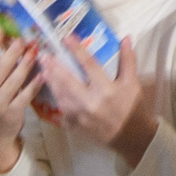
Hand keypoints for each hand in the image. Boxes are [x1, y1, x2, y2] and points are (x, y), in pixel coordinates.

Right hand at [0, 37, 43, 175]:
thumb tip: (8, 40)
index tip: (0, 30)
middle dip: (12, 52)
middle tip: (24, 39)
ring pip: (13, 81)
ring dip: (25, 64)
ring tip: (35, 51)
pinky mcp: (12, 113)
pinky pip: (25, 95)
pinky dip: (35, 84)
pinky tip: (43, 74)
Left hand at [36, 38, 158, 171]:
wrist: (131, 137)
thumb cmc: (132, 108)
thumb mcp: (133, 83)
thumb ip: (128, 60)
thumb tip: (126, 38)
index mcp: (107, 90)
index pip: (89, 65)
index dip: (77, 50)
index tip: (67, 38)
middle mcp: (91, 103)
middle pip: (68, 81)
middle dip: (54, 67)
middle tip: (44, 55)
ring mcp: (81, 116)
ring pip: (61, 96)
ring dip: (51, 82)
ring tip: (43, 69)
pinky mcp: (75, 126)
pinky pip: (61, 111)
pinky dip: (55, 99)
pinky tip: (50, 89)